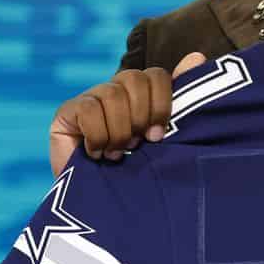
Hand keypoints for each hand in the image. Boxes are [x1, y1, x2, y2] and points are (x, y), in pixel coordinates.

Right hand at [49, 52, 206, 173]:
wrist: (104, 208)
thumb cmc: (139, 174)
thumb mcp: (165, 137)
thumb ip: (181, 97)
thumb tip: (197, 56)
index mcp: (141, 94)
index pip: (156, 75)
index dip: (161, 103)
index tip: (159, 135)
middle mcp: (115, 90)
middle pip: (133, 78)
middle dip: (141, 116)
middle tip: (137, 145)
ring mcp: (89, 99)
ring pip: (111, 93)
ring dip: (120, 131)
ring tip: (118, 153)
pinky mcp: (66, 113)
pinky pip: (89, 109)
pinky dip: (98, 135)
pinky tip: (97, 154)